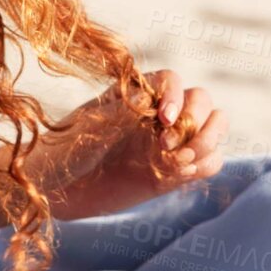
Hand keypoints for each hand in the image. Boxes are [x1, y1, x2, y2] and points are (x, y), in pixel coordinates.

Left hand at [18, 69, 228, 220]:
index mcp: (136, 94)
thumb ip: (121, 110)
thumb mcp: (90, 127)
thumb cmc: (63, 151)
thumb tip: (148, 95)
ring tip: (179, 162)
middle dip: (195, 122)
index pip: (173, 80)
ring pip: (215, 127)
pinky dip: (205, 165)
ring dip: (207, 142)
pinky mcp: (176, 170)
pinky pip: (211, 160)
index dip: (176, 96)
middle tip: (168, 149)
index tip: (164, 121)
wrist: (55, 190)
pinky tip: (179, 175)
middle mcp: (157, 113)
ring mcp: (170, 141)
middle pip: (202, 100)